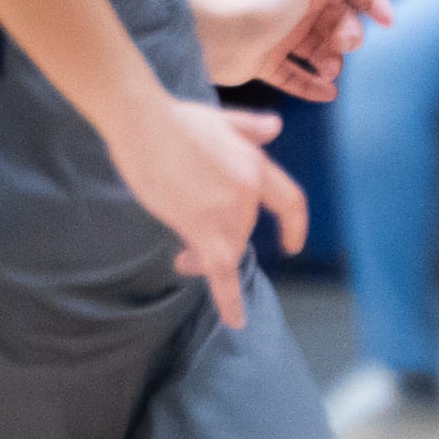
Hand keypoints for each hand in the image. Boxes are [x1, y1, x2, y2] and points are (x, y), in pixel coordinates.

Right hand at [103, 97, 306, 327]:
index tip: (293, 244)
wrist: (144, 121)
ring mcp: (226, 208)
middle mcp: (248, 190)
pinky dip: (230, 298)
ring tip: (184, 260)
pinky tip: (236, 319)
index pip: (290, 201)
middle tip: (191, 244)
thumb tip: (276, 127)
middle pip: (247, 228)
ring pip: (230, 248)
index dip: (294, 224)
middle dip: (225, 237)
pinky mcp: (198, 225)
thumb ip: (251, 128)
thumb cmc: (176, 119)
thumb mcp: (223, 120)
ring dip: (208, 258)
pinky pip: (220, 270)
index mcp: (256, 165)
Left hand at [198, 0, 392, 100]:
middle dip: (349, 38)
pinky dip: (310, 87)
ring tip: (328, 73)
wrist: (216, 38)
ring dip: (331, 64)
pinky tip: (327, 94)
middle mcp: (296, 11)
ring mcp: (280, 38)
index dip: (372, 1)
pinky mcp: (264, 63)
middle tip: (342, 47)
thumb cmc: (261, 7)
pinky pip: (294, 78)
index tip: (387, 22)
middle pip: (339, 24)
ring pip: (320, 52)